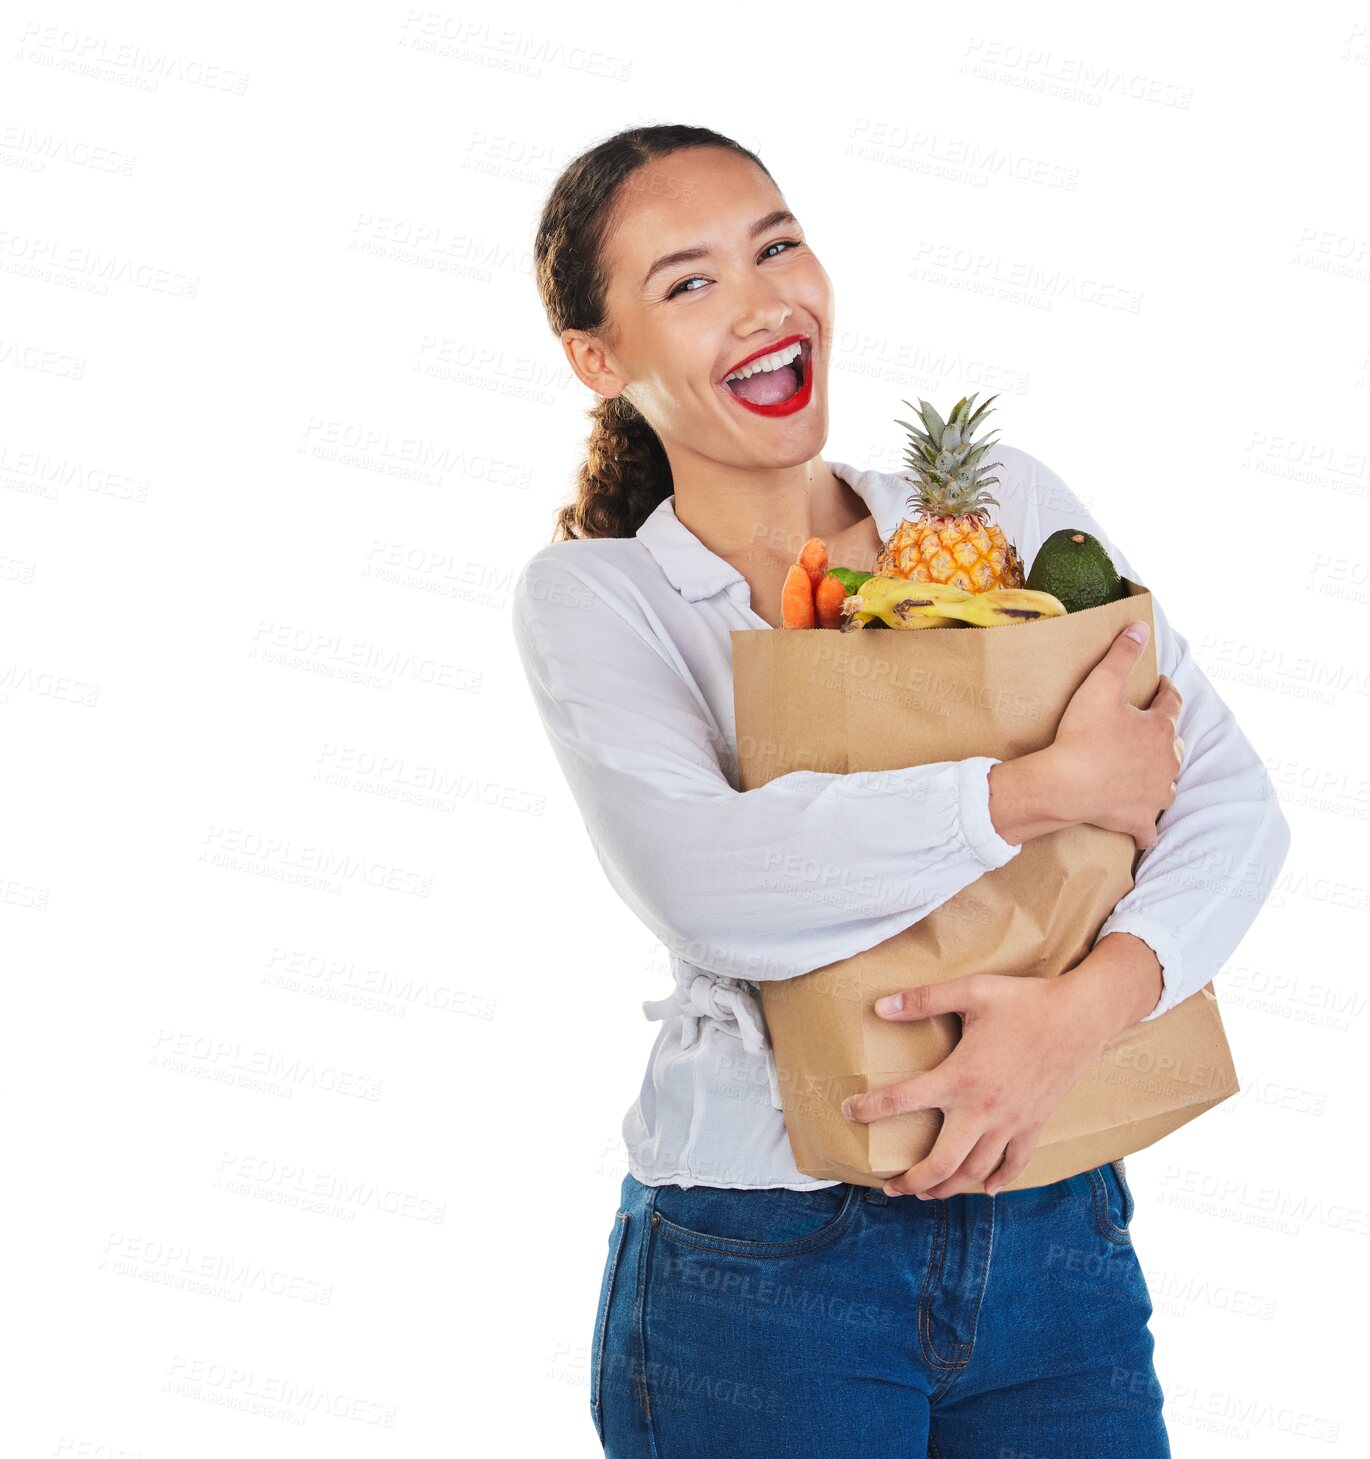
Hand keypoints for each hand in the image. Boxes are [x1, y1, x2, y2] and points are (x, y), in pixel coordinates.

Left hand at [839, 971, 1108, 1199]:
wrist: (1082, 1016)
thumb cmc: (1024, 1001)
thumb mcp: (970, 991)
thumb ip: (922, 1000)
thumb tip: (878, 1007)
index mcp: (960, 1077)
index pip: (902, 1101)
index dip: (869, 1109)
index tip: (848, 1111)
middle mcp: (984, 1110)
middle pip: (941, 1163)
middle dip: (912, 1181)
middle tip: (889, 1188)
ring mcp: (1013, 1123)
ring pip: (975, 1171)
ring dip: (948, 1187)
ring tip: (927, 1192)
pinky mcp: (1036, 1125)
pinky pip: (1015, 1164)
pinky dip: (999, 1180)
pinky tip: (987, 1188)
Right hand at [1049, 621, 1184, 850]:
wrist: (1064, 785)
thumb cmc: (1082, 736)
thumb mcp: (1100, 686)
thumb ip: (1122, 654)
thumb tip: (1141, 626)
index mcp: (1161, 729)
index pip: (1172, 703)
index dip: (1166, 691)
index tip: (1160, 685)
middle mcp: (1167, 762)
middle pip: (1175, 745)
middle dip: (1166, 736)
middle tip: (1148, 730)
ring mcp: (1155, 794)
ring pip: (1169, 785)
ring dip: (1162, 778)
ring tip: (1148, 772)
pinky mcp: (1139, 820)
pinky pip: (1149, 827)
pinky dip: (1147, 825)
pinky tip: (1143, 826)